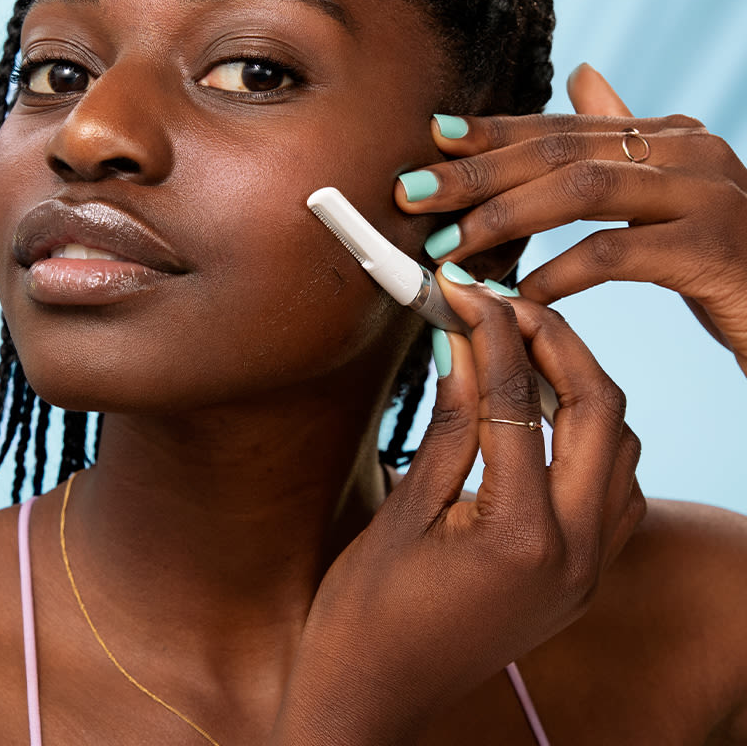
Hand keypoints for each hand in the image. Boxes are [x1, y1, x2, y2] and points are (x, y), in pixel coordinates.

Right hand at [272, 275, 644, 744]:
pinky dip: (588, 436)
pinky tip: (543, 418)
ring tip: (523, 351)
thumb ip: (450, 422)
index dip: (490, 331)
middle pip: (602, 411)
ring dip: (580, 386)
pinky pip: (615, 487)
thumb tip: (464, 347)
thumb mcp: (405, 509)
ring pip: (621, 446)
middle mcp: (576, 555)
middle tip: (508, 306)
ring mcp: (588, 570)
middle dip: (557, 343)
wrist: (372, 696)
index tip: (466, 291)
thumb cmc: (367, 615)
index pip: (519, 399)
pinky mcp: (582, 577)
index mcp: (522, 537)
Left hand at [395, 64, 746, 374]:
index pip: (561, 126)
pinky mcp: (713, 248)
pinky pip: (617, 254)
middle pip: (559, 150)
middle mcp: (685, 151)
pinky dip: (560, 273)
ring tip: (450, 248)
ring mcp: (703, 194)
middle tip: (413, 195)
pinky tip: (520, 293)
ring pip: (583, 190)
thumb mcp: (665, 193)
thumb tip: (580, 76)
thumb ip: (622, 140)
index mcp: (665, 137)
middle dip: (477, 174)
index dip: (493, 132)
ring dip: (504, 219)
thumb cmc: (716, 255)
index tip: (432, 140)